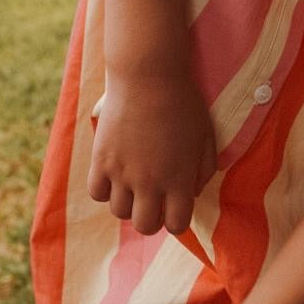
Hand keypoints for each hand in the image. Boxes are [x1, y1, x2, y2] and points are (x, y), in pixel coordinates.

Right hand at [87, 71, 217, 235]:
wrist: (148, 76)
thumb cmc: (183, 103)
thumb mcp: (206, 136)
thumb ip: (203, 170)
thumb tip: (191, 192)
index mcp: (179, 179)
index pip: (176, 225)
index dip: (177, 220)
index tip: (175, 208)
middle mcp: (149, 182)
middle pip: (145, 226)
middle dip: (152, 218)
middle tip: (153, 200)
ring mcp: (122, 173)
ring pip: (119, 212)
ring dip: (128, 203)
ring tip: (134, 184)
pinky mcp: (100, 160)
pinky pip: (97, 194)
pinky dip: (105, 190)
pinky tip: (115, 175)